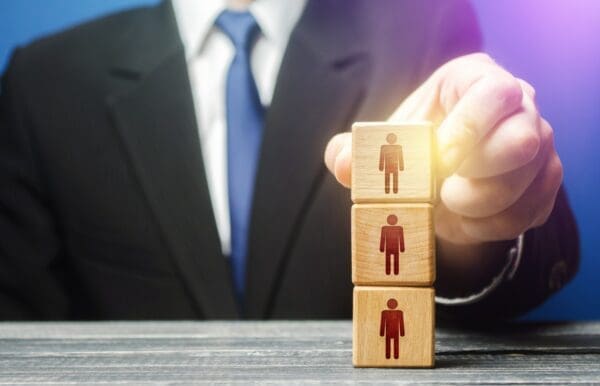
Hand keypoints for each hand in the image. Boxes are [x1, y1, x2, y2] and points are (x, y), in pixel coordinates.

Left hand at [324, 53, 562, 244]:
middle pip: (524, 139)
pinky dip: (493, 227)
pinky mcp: (544, 180)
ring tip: (449, 207)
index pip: (492, 93)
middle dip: (479, 180)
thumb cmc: (413, 148)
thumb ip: (354, 151)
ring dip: (482, 209)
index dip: (466, 130)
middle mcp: (518, 105)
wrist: (439, 175)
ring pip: (531, 182)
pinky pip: (531, 212)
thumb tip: (342, 163)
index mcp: (475, 79)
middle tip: (444, 194)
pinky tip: (467, 219)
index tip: (437, 161)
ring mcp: (538, 143)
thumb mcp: (381, 145)